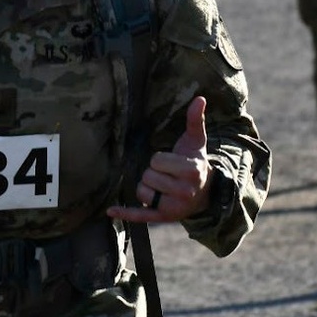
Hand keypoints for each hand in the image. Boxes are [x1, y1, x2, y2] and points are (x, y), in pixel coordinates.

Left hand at [108, 95, 212, 224]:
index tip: (169, 162)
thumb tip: (199, 98)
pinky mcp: (163, 218)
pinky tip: (111, 210)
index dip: (159, 159)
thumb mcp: (196, 142)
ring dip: (146, 187)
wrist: (205, 192)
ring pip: (142, 193)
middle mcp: (183, 192)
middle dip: (153, 172)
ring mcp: (173, 207)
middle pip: (148, 177)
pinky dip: (126, 213)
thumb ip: (195, 120)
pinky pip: (141, 215)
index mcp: (191, 171)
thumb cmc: (196, 162)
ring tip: (161, 185)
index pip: (157, 160)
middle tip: (166, 174)